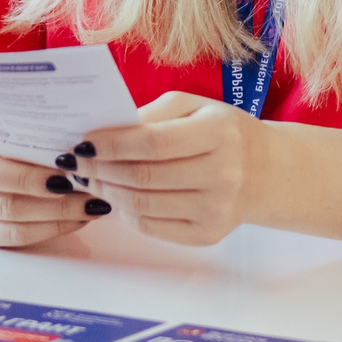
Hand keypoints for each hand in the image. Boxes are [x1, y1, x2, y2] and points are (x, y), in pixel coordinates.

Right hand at [0, 117, 110, 249]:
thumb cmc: (23, 140)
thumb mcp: (24, 122)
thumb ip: (28, 115)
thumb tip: (57, 108)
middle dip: (30, 179)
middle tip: (69, 180)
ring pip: (6, 209)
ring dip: (52, 209)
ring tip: (88, 203)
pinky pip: (14, 235)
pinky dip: (50, 228)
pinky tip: (79, 219)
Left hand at [82, 91, 271, 245]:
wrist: (265, 172)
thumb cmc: (222, 132)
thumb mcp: (195, 106)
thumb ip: (152, 114)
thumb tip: (106, 133)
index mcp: (220, 133)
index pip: (153, 143)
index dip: (112, 144)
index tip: (83, 142)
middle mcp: (223, 174)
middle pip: (143, 177)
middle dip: (101, 169)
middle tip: (76, 162)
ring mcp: (216, 210)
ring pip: (142, 205)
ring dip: (107, 191)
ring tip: (90, 178)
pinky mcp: (207, 235)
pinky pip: (151, 227)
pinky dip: (124, 212)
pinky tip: (115, 196)